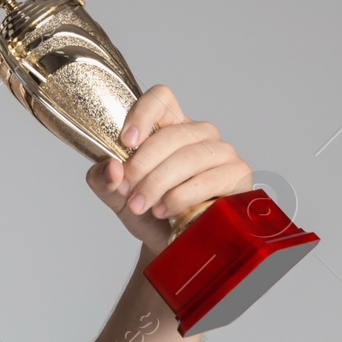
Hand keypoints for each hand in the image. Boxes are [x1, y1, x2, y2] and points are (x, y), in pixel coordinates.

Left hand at [84, 84, 253, 252]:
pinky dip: (182, 196)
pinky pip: (210, 179)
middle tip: (127, 191)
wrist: (168, 244)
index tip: (126, 142)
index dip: (142, 113)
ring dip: (158, 184)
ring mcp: (222, 152)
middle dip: (142, 165)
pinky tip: (165, 211)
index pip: (160, 98)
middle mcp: (198, 133)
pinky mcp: (238, 174)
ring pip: (190, 157)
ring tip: (140, 205)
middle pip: (171, 134)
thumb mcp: (116, 195)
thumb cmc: (146, 211)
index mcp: (168, 126)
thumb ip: (103, 179)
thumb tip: (111, 167)